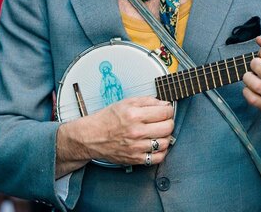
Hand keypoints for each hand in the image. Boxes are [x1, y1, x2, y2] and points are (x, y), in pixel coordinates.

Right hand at [59, 96, 173, 167]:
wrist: (91, 137)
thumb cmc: (107, 119)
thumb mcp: (126, 102)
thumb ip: (147, 101)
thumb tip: (164, 103)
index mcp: (134, 115)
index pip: (165, 112)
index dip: (169, 109)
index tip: (166, 110)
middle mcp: (136, 132)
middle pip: (168, 127)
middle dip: (169, 121)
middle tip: (164, 120)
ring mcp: (136, 147)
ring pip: (165, 142)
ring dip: (166, 136)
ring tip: (159, 132)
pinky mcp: (136, 159)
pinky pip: (158, 158)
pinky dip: (161, 151)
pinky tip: (156, 144)